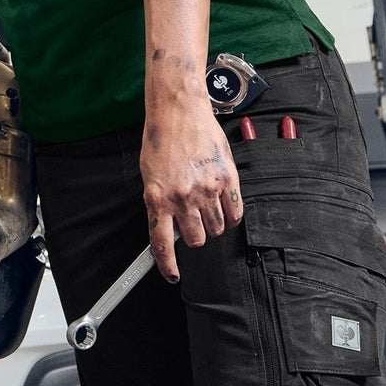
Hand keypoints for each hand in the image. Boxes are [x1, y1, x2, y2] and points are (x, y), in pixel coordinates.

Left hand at [140, 106, 242, 282]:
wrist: (178, 110)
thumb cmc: (161, 140)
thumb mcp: (150, 175)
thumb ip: (160, 203)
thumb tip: (169, 229)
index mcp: (157, 197)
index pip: (162, 243)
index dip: (167, 265)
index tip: (171, 275)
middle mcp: (182, 197)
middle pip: (196, 240)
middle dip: (194, 236)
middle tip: (192, 220)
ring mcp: (207, 189)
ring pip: (216, 229)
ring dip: (212, 224)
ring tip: (205, 205)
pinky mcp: (227, 179)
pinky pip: (235, 214)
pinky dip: (231, 216)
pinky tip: (223, 208)